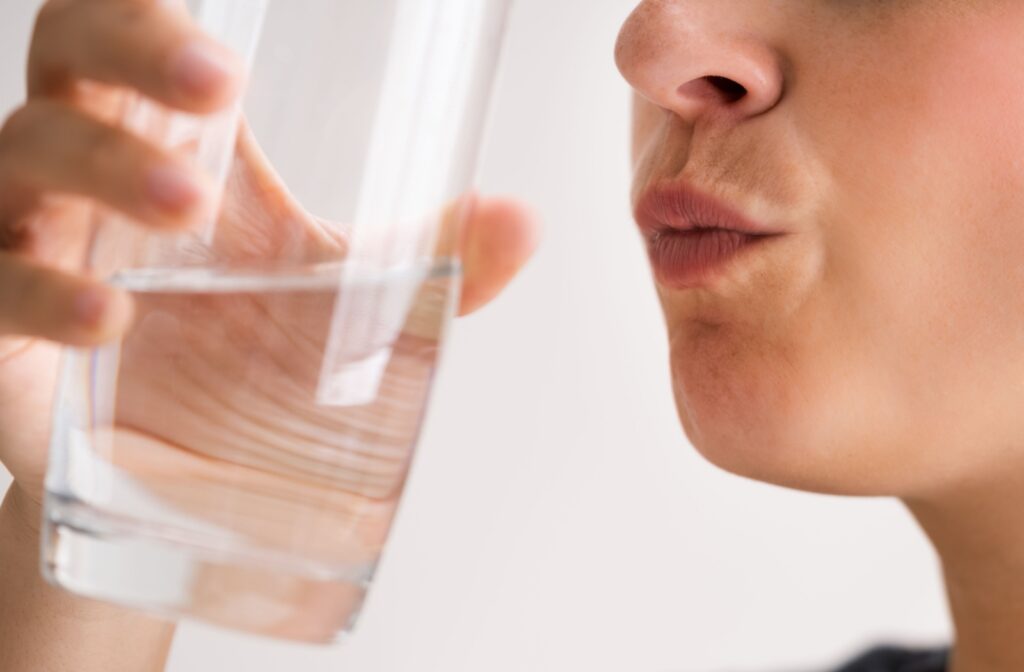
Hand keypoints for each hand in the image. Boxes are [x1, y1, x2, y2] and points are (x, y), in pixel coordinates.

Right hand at [0, 0, 538, 511]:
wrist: (185, 472)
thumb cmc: (254, 357)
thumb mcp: (349, 296)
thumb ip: (435, 258)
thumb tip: (524, 219)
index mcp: (175, 146)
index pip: (132, 33)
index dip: (147, 2)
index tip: (221, 19)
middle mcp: (95, 180)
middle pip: (70, 63)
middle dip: (131, 53)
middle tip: (220, 83)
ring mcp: (39, 247)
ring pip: (25, 159)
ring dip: (103, 169)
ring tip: (186, 205)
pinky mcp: (4, 334)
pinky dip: (44, 291)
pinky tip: (111, 314)